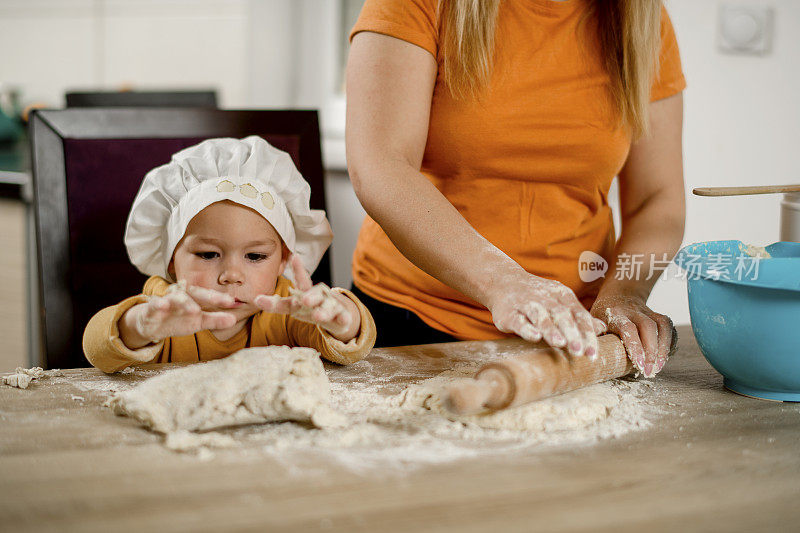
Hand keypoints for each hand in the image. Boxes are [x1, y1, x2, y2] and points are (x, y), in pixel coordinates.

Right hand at [121, 281, 237, 347]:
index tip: (233, 302)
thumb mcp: (198, 321)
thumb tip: (234, 319)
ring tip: (194, 309)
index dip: (220, 299)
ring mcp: (166, 301)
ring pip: (176, 298)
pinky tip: (163, 305)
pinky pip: (154, 305)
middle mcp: (181, 295)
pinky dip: (159, 304)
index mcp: (194, 298)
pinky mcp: (151, 308)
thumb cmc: (178, 319)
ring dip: (185, 302)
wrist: (150, 324)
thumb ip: (215, 320)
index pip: (209, 297)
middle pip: (196, 293)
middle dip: (209, 297)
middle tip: (222, 301)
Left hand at [254, 255, 359, 341]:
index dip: (297, 271)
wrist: (339, 315)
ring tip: (318, 316)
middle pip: (314, 295)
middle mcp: (318, 297)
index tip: (292, 259)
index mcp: (305, 294)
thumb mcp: (295, 306)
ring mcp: (331, 306)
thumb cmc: (311, 309)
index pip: (300, 282)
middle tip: (303, 300)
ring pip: (327, 307)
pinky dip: (344, 318)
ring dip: (323, 311)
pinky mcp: (342, 316)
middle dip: (310, 297)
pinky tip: (344, 319)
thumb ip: (277, 304)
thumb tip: (255, 299)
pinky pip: (343, 317)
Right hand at [488, 272, 605, 356]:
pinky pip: (518, 320)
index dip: (587, 334)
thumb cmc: (538, 297)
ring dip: (551, 330)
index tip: (593, 353)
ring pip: (541, 316)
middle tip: (580, 352)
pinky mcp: (509, 312)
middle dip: (572, 333)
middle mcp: (546, 298)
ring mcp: (527, 304)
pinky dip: (526, 328)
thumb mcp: (560, 302)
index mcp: (562, 296)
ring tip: (560, 344)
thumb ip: (579, 316)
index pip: (579, 315)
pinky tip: (534, 337)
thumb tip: (602, 328)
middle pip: (562, 315)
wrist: (503, 282)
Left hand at [591, 294, 675, 377]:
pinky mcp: (656, 315)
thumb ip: (594, 334)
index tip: (639, 365)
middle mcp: (633, 310)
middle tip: (649, 371)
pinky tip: (664, 357)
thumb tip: (589, 352)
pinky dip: (669, 342)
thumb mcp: (593, 322)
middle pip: (648, 327)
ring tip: (658, 367)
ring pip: (661, 326)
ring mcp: (647, 311)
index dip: (635, 347)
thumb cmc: (602, 315)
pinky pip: (668, 327)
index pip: (628, 328)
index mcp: (614, 313)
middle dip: (651, 351)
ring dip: (662, 349)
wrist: (618, 295)